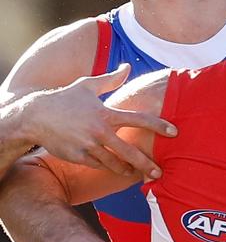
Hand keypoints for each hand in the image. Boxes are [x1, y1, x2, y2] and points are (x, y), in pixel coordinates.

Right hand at [25, 63, 175, 177]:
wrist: (34, 116)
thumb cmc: (65, 99)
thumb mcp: (87, 85)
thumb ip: (111, 79)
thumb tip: (127, 67)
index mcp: (105, 113)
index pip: (138, 119)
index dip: (158, 125)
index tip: (174, 132)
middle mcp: (98, 131)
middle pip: (128, 151)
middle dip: (146, 163)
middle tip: (160, 172)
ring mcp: (88, 146)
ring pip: (114, 163)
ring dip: (129, 170)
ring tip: (141, 175)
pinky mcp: (78, 157)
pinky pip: (100, 166)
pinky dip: (111, 170)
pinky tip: (122, 173)